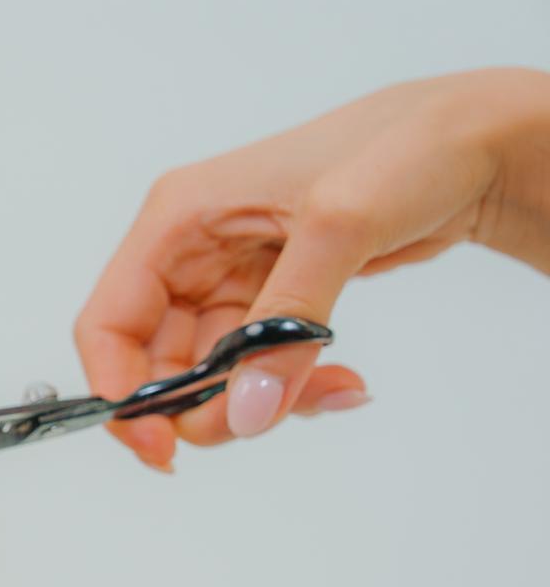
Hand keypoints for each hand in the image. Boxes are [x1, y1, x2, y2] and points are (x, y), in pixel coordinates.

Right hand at [75, 67, 549, 469]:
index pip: (109, 322)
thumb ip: (286, 326)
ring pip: (210, 376)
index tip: (159, 445)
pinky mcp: (269, 301)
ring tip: (331, 388)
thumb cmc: (404, 145)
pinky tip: (340, 379)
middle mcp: (191, 252)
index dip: (120, 391)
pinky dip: (292, 390)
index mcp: (177, 219)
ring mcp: (229, 280)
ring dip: (262, 401)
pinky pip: (257, 370)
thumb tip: (246, 411)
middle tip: (263, 420)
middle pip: (156, 363)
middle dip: (204, 405)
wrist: (476, 141)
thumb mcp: (340, 225)